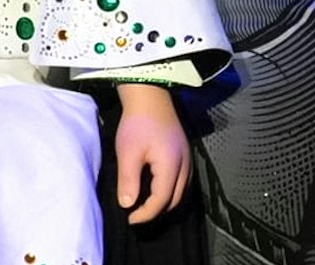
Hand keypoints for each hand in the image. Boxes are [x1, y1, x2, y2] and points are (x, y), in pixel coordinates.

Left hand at [114, 83, 190, 223]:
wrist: (150, 96)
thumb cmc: (138, 123)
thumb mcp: (128, 153)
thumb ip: (128, 181)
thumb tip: (127, 205)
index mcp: (171, 165)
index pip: (161, 200)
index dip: (145, 214)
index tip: (129, 219)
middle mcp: (184, 163)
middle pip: (175, 199)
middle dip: (157, 211)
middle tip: (137, 214)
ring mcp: (187, 157)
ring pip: (181, 190)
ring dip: (165, 201)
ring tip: (145, 204)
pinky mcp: (184, 151)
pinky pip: (182, 179)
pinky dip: (170, 190)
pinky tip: (156, 188)